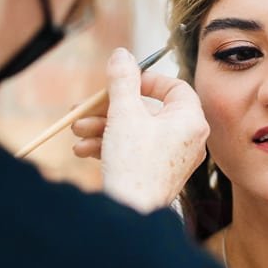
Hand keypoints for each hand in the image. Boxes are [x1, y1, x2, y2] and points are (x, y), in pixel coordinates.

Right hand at [74, 48, 208, 212]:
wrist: (132, 214)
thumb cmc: (134, 164)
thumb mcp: (123, 114)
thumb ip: (122, 80)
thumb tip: (123, 54)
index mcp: (191, 121)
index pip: (176, 87)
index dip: (146, 80)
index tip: (121, 81)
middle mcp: (189, 140)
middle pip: (148, 111)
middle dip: (110, 108)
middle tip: (83, 108)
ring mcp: (175, 158)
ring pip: (137, 132)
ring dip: (103, 127)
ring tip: (76, 131)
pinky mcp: (159, 174)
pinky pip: (136, 152)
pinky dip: (110, 147)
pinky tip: (83, 150)